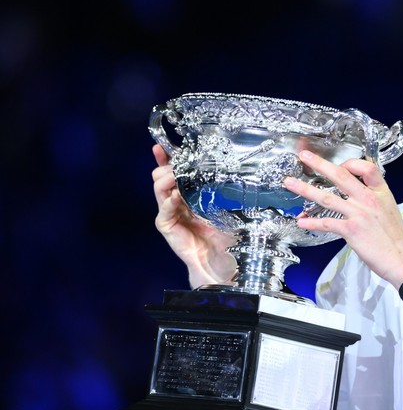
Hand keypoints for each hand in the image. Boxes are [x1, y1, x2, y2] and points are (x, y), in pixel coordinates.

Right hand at [152, 144, 237, 287]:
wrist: (222, 263)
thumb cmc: (227, 237)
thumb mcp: (229, 208)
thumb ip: (226, 192)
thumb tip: (236, 171)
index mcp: (191, 194)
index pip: (176, 172)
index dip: (168, 158)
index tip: (161, 146)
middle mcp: (179, 202)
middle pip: (162, 177)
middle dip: (167, 166)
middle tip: (177, 162)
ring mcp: (171, 214)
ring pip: (159, 189)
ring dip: (166, 179)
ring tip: (175, 175)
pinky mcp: (168, 227)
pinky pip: (164, 211)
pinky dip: (168, 202)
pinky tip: (175, 196)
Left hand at [284, 150, 402, 287]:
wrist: (402, 259)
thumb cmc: (396, 238)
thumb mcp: (389, 209)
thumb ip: (374, 198)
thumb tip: (358, 194)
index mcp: (380, 192)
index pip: (366, 167)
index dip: (351, 162)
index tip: (339, 164)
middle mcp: (368, 200)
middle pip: (340, 176)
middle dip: (320, 164)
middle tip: (305, 156)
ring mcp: (359, 214)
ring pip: (327, 197)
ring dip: (305, 190)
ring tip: (290, 183)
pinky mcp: (351, 230)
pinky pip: (326, 223)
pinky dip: (312, 222)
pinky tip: (302, 221)